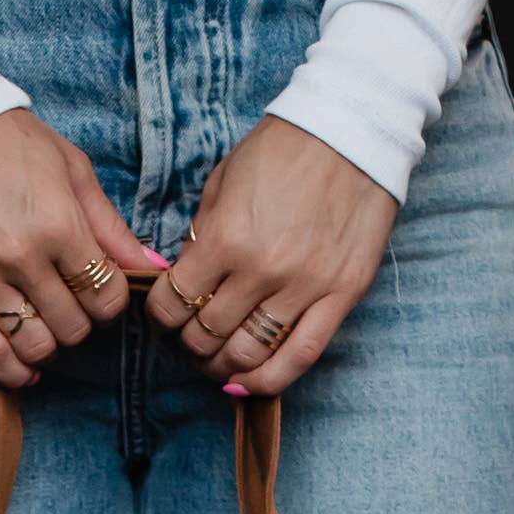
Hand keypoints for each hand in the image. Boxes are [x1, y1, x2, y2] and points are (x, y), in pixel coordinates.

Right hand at [0, 111, 166, 387]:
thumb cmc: (8, 141)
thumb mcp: (71, 169)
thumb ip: (110, 226)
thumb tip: (153, 267)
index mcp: (57, 225)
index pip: (105, 296)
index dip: (111, 300)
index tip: (101, 288)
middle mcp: (20, 258)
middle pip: (73, 327)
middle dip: (81, 320)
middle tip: (72, 301)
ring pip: (34, 346)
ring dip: (49, 344)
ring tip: (47, 324)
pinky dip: (11, 370)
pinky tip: (24, 367)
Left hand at [143, 117, 397, 393]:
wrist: (352, 130)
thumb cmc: (283, 149)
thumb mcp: (224, 180)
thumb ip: (202, 234)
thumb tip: (185, 279)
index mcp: (225, 237)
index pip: (174, 302)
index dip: (161, 317)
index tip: (166, 315)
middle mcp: (261, 270)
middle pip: (207, 334)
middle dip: (190, 342)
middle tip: (192, 338)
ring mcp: (304, 287)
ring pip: (248, 354)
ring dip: (223, 366)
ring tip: (218, 360)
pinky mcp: (340, 296)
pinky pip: (300, 356)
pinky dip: (269, 380)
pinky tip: (249, 383)